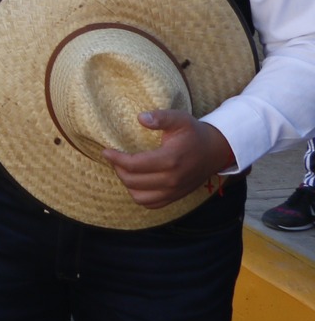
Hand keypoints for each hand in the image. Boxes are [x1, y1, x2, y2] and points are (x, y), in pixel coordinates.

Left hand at [101, 110, 236, 208]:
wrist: (215, 151)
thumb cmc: (194, 133)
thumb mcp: (180, 119)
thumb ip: (161, 117)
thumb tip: (140, 118)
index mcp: (170, 160)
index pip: (134, 165)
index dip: (116, 159)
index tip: (106, 151)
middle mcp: (172, 180)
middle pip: (133, 181)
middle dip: (118, 169)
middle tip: (114, 157)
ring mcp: (174, 191)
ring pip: (139, 197)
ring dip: (127, 184)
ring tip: (124, 169)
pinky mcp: (175, 197)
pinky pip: (150, 204)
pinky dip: (138, 195)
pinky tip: (136, 181)